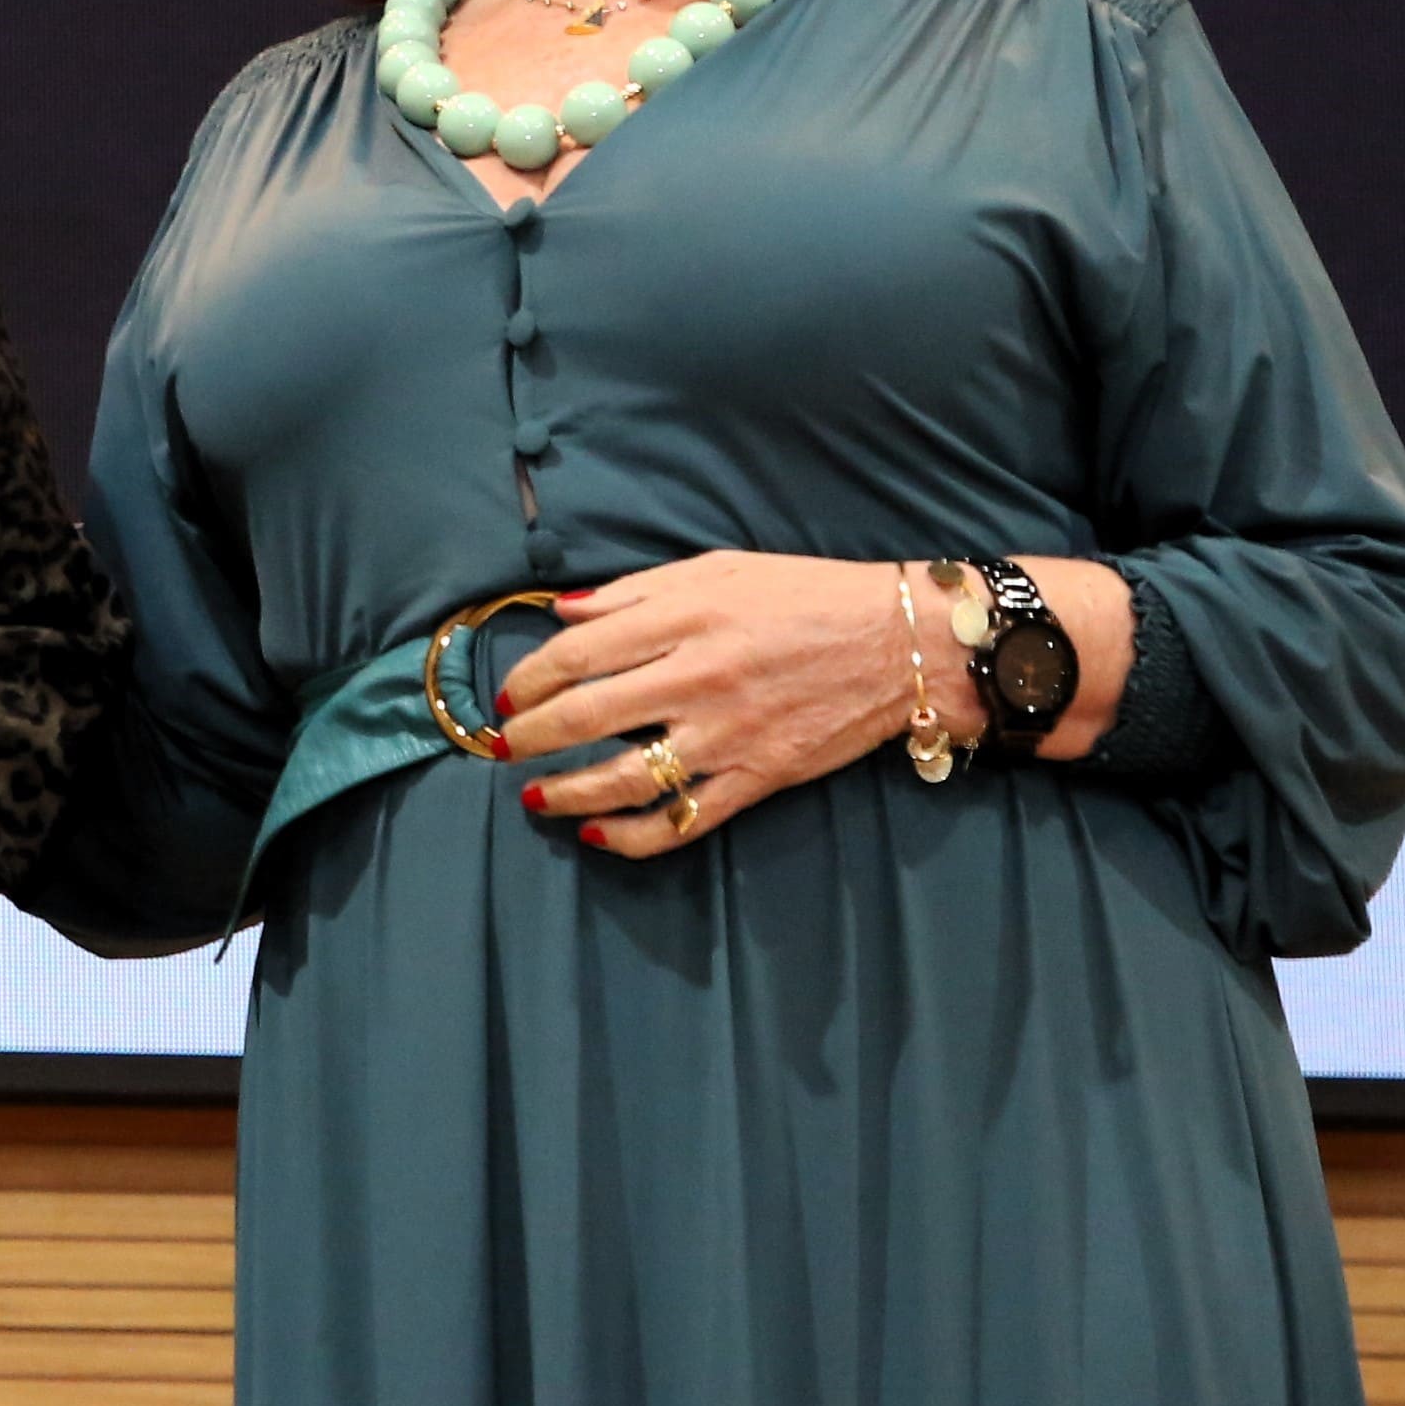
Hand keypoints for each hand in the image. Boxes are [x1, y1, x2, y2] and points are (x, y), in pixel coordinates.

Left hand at [494, 548, 941, 857]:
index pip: (576, 654)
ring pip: (623, 777)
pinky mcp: (757, 777)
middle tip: (502, 746)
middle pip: (585, 717)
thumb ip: (635, 591)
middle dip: (528, 737)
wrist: (902, 644)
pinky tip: (596, 833)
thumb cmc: (808, 596)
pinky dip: (631, 835)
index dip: (526, 678)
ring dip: (565, 793)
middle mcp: (699, 679)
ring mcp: (727, 735)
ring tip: (533, 797)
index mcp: (685, 619)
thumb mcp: (720, 570)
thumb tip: (562, 611)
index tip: (505, 693)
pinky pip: (682, 819)